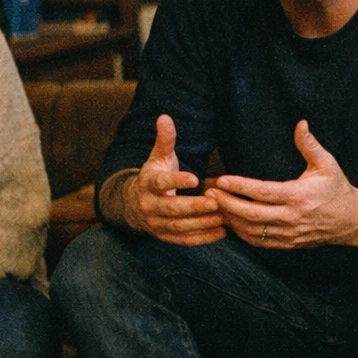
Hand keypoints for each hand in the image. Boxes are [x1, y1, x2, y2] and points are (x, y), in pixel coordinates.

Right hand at [127, 114, 225, 245]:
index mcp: (148, 183)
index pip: (161, 182)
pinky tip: (221, 232)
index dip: (177, 181)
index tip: (195, 179)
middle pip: (171, 209)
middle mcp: (149, 205)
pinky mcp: (164, 237)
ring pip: (179, 226)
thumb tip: (165, 117)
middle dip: (194, 207)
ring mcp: (156, 223)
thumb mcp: (158, 157)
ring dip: (201, 223)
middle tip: (215, 203)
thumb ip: (165, 140)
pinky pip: (183, 240)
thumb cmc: (154, 176)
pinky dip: (202, 239)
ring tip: (222, 217)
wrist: (135, 204)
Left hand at [208, 120, 357, 247]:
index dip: (239, 186)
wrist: (351, 220)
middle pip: (250, 214)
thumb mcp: (327, 164)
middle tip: (208, 194)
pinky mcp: (287, 244)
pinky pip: (259, 241)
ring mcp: (288, 233)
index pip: (261, 192)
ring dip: (230, 219)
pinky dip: (241, 233)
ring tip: (214, 207)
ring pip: (251, 230)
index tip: (221, 180)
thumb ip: (310, 145)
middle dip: (226, 204)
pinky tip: (230, 222)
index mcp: (298, 196)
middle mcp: (291, 217)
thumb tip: (300, 124)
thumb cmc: (337, 189)